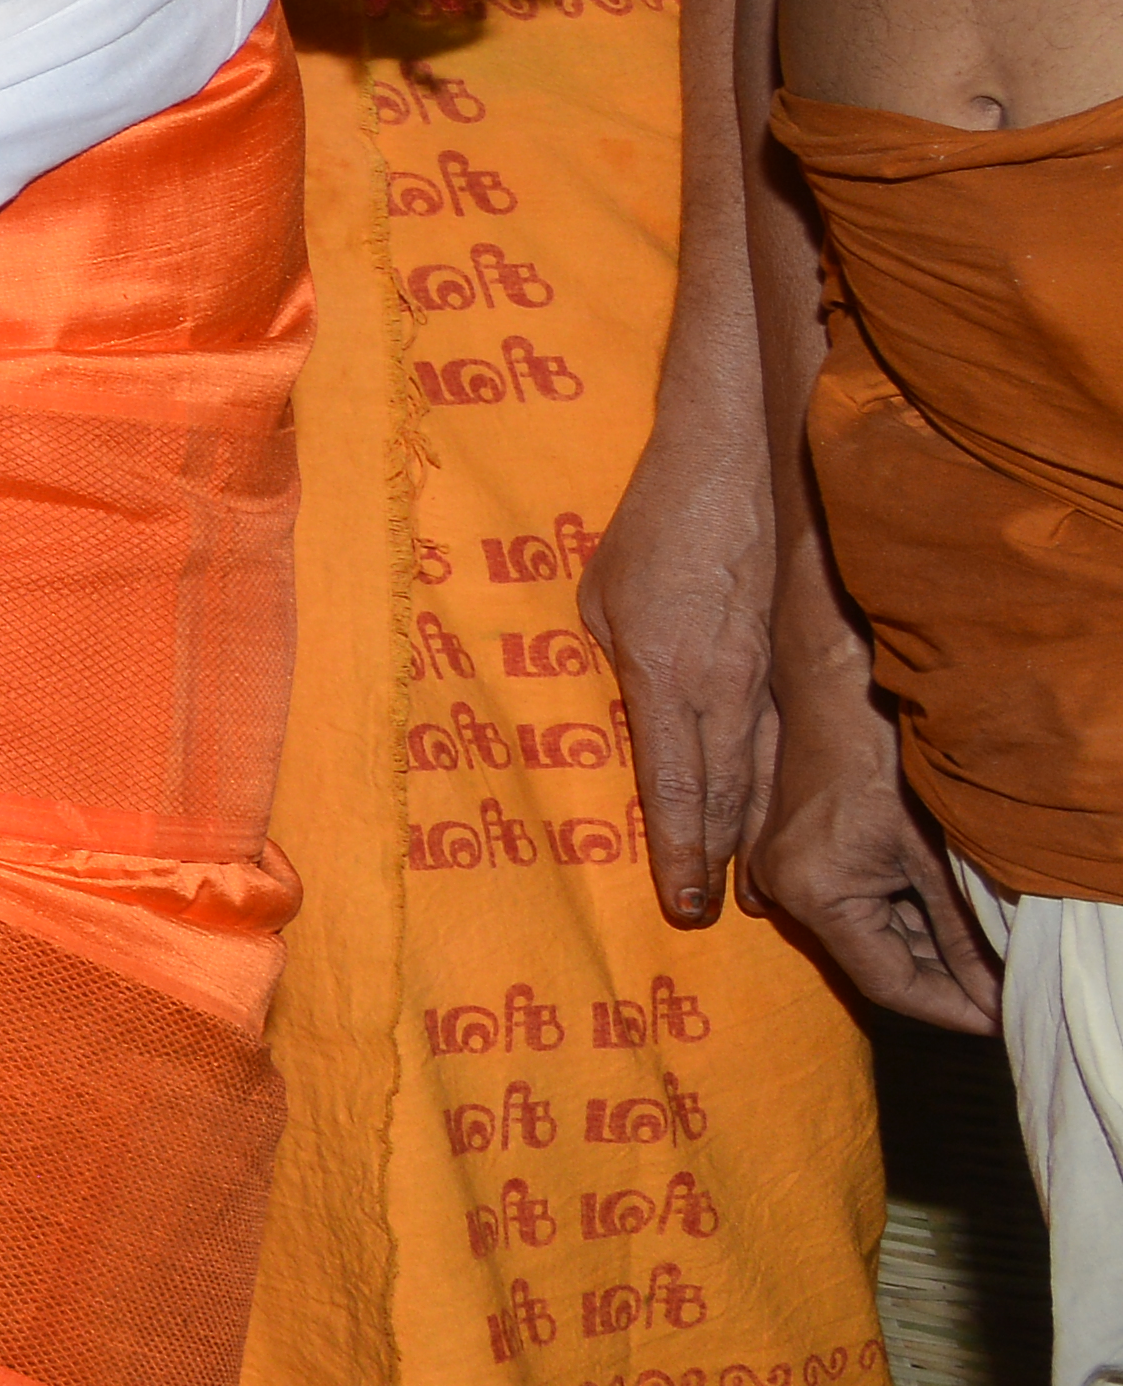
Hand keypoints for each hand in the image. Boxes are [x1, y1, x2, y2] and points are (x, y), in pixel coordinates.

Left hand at [586, 380, 785, 933]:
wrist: (730, 471)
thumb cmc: (650, 530)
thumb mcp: (599, 599)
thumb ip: (610, 666)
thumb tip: (618, 714)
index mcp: (661, 674)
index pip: (671, 784)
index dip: (678, 848)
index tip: (683, 900)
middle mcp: (719, 687)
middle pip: (720, 794)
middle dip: (712, 859)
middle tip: (705, 914)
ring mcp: (761, 678)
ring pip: (759, 776)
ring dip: (750, 836)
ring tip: (746, 891)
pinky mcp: (787, 664)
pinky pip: (780, 742)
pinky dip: (777, 789)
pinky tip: (778, 822)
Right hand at [746, 634, 998, 1033]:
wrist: (839, 679)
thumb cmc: (886, 753)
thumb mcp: (938, 855)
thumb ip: (962, 936)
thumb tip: (993, 1000)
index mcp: (812, 894)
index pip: (888, 984)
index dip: (952, 1008)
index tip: (1004, 1018)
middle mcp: (781, 889)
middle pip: (875, 960)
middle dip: (945, 976)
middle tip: (1007, 984)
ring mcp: (779, 868)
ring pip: (868, 932)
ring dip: (927, 943)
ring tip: (989, 947)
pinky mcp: (789, 848)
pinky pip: (854, 901)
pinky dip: (904, 911)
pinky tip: (949, 907)